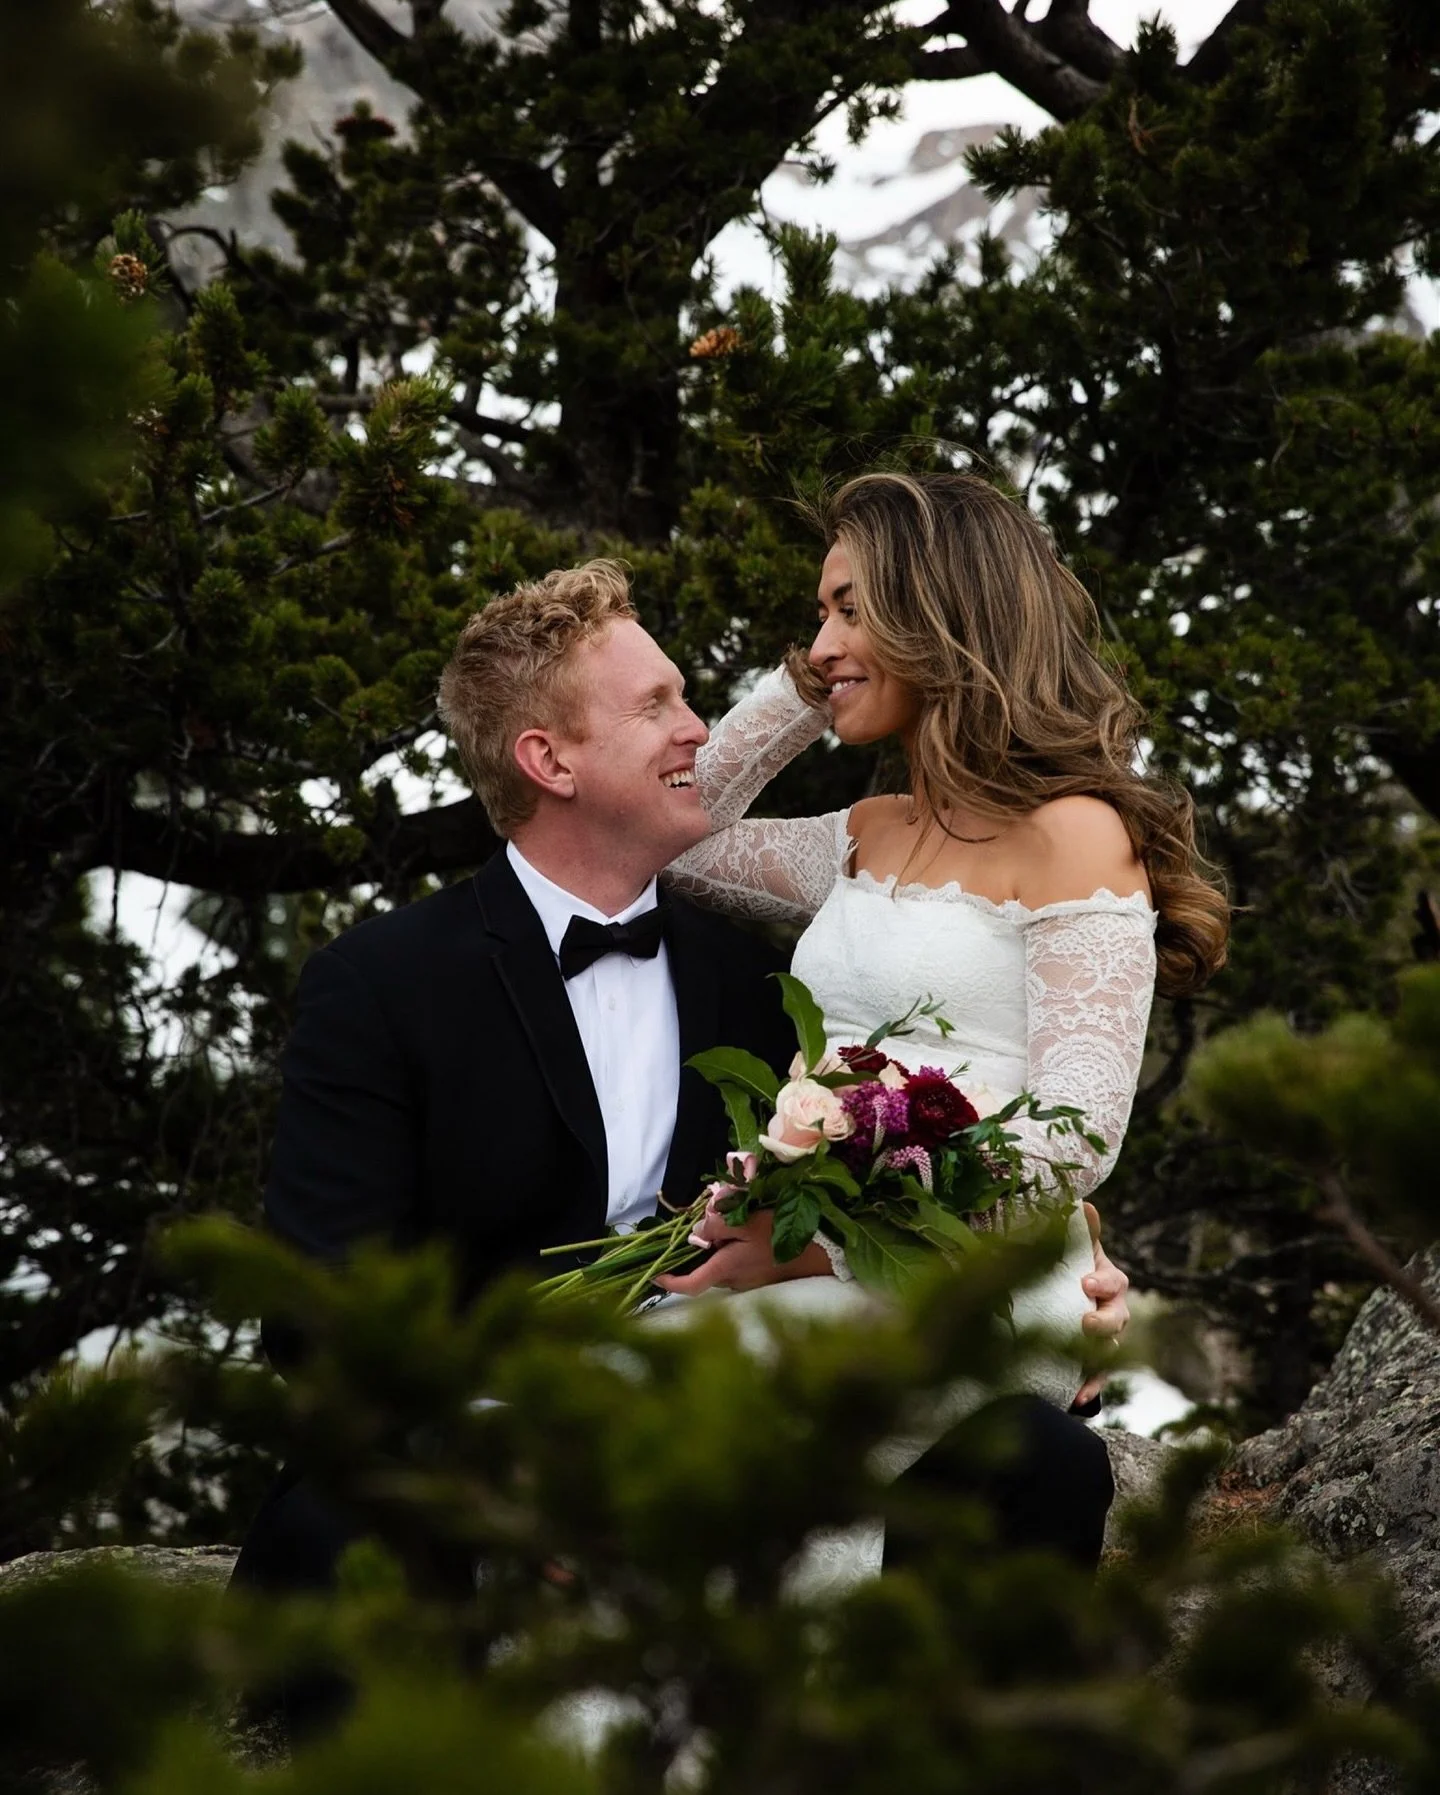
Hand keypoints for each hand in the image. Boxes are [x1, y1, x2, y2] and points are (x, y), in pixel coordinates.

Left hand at [653, 1204, 831, 1295]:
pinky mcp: (760, 1279)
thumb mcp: (748, 1221)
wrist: (822, 1251)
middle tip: (699, 1230)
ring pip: (721, 1268)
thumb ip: (718, 1226)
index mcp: (727, 1268)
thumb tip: (696, 1232)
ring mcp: (749, 1283)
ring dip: (717, 1251)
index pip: (691, 1285)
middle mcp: (735, 1282)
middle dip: (696, 1255)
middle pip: (704, 1272)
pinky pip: (737, 1268)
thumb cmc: (784, 1234)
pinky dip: (733, 1254)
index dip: (669, 1282)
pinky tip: (744, 1235)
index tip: (655, 1274)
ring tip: (727, 1225)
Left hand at [1074, 1200, 1128, 1408]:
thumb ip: (1079, 1232)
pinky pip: (1095, 1378)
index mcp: (1107, 1281)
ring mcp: (1105, 1339)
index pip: (1112, 1281)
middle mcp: (1112, 1311)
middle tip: (1085, 1323)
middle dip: (1103, 1323)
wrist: (1061, 1300)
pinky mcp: (1092, 1363)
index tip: (1085, 1282)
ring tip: (1082, 1374)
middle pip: (1117, 1320)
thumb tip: (1085, 1204)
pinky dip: (1089, 1388)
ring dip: (1097, 1361)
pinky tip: (1077, 1399)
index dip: (1102, 1282)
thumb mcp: (1073, 1250)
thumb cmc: (1070, 1268)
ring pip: (1110, 1352)